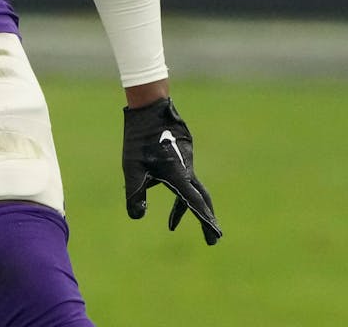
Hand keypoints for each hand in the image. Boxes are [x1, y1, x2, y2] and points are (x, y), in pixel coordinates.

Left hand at [122, 97, 221, 244]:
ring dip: (186, 207)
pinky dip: (180, 190)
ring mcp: (187, 159)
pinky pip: (184, 175)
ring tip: (172, 224)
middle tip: (212, 238)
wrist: (150, 108)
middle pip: (201, 198)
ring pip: (191, 187)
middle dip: (206, 219)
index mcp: (178, 174)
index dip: (204, 221)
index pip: (193, 203)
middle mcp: (187, 168)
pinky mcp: (183, 152)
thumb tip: (137, 217)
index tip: (215, 236)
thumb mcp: (132, 168)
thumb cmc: (139, 138)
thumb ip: (135, 193)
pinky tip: (161, 184)